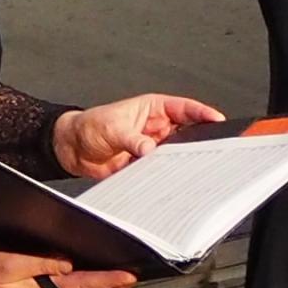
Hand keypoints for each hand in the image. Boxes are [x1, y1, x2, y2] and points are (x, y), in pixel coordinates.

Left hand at [52, 93, 223, 180]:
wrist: (71, 149)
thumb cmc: (89, 126)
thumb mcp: (112, 128)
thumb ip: (132, 139)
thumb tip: (149, 148)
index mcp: (152, 108)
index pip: (184, 108)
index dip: (201, 112)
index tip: (216, 118)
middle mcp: (155, 127)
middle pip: (185, 132)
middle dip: (197, 139)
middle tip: (208, 148)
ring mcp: (151, 146)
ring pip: (175, 153)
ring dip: (180, 159)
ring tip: (189, 166)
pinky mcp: (144, 164)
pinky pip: (161, 169)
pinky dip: (165, 174)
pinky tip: (170, 178)